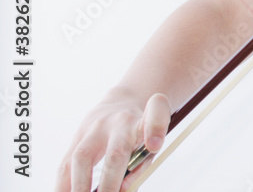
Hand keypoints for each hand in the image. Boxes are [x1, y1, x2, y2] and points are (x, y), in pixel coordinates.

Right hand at [55, 91, 169, 191]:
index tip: (155, 146)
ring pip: (81, 157)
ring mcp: (94, 128)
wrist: (120, 103)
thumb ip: (139, 167)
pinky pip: (65, 164)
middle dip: (110, 182)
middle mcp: (119, 122)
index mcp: (143, 122)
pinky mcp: (76, 137)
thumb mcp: (149, 142)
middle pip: (114, 152)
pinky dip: (63, 185)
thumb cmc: (138, 131)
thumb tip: (121, 191)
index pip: (155, 115)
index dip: (155, 129)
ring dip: (79, 187)